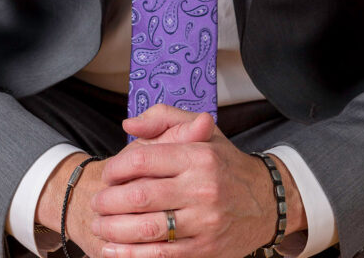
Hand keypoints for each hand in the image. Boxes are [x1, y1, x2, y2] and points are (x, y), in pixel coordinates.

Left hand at [89, 105, 300, 257]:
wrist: (267, 201)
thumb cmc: (225, 163)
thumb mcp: (203, 131)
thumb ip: (164, 119)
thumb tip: (129, 125)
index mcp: (198, 155)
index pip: (144, 159)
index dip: (117, 167)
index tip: (107, 174)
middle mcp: (202, 188)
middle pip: (141, 196)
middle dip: (109, 202)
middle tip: (96, 202)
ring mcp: (204, 222)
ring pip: (148, 229)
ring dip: (114, 230)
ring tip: (98, 226)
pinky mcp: (205, 250)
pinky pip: (161, 256)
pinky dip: (132, 256)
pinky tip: (113, 251)